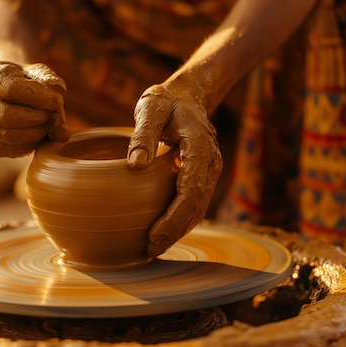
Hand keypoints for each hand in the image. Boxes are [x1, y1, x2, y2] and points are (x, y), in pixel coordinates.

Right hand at [0, 58, 68, 157]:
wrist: (4, 91)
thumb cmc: (22, 79)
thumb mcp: (36, 72)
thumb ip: (49, 81)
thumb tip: (59, 97)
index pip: (11, 89)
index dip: (39, 98)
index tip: (58, 102)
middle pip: (7, 115)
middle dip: (36, 119)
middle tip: (54, 118)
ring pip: (5, 135)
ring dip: (34, 134)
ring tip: (48, 127)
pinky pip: (3, 149)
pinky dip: (25, 147)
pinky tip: (37, 138)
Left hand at [127, 78, 222, 256]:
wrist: (187, 96)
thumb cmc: (166, 101)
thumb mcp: (151, 107)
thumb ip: (143, 134)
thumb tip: (135, 165)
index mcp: (200, 146)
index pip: (191, 191)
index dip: (174, 217)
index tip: (153, 235)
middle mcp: (210, 163)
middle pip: (196, 207)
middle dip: (175, 231)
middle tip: (150, 250)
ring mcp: (208, 172)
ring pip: (198, 209)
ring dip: (178, 231)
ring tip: (153, 248)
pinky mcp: (201, 177)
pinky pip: (194, 204)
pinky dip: (180, 221)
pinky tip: (162, 232)